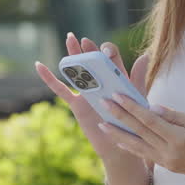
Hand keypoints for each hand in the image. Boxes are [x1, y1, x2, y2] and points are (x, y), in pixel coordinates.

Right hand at [34, 32, 150, 161]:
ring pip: (78, 70)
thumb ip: (138, 78)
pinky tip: (38, 65)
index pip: (111, 59)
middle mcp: (101, 82)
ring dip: (73, 54)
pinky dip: (49, 78)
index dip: (107, 52)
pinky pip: (60, 89)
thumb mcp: (136, 99)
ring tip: (69, 38)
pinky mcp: (76, 103)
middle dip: (88, 49)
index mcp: (116, 79)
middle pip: (93, 60)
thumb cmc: (131, 123)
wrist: (119, 146)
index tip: (105, 52)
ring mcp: (87, 92)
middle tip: (82, 39)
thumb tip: (145, 56)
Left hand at [97, 94, 184, 184]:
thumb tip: (153, 108)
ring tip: (101, 124)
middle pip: (138, 132)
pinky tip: (118, 141)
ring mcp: (166, 162)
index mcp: (179, 140)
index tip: (117, 96)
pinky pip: (144, 155)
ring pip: (136, 146)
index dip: (131, 107)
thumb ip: (175, 116)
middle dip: (118, 116)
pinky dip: (130, 147)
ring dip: (117, 134)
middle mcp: (169, 154)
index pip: (149, 121)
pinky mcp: (166, 166)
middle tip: (102, 103)